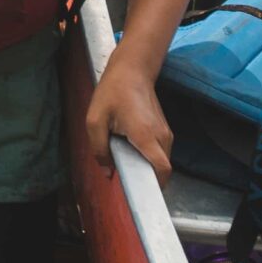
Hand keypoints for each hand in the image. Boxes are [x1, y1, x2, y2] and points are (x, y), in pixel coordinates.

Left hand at [85, 54, 173, 182]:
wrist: (132, 70)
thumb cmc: (112, 92)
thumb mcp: (95, 120)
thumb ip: (100, 149)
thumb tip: (108, 172)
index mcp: (146, 135)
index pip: (162, 169)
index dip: (155, 185)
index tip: (140, 192)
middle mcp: (161, 136)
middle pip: (162, 168)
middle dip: (146, 178)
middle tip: (126, 177)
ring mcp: (165, 132)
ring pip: (161, 160)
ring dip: (146, 165)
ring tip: (127, 161)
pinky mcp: (164, 129)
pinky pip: (160, 151)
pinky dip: (149, 156)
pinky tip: (131, 149)